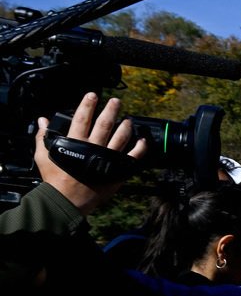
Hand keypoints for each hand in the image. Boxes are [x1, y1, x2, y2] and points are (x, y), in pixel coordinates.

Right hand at [35, 93, 147, 215]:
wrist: (67, 200)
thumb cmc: (55, 179)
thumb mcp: (43, 156)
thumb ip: (43, 137)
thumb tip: (42, 120)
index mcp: (75, 142)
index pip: (82, 118)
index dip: (87, 105)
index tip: (93, 95)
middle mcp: (93, 148)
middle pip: (104, 124)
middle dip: (111, 110)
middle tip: (117, 101)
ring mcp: (107, 159)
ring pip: (120, 138)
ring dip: (126, 126)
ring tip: (129, 119)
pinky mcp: (117, 170)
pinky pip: (132, 157)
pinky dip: (140, 148)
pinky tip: (143, 141)